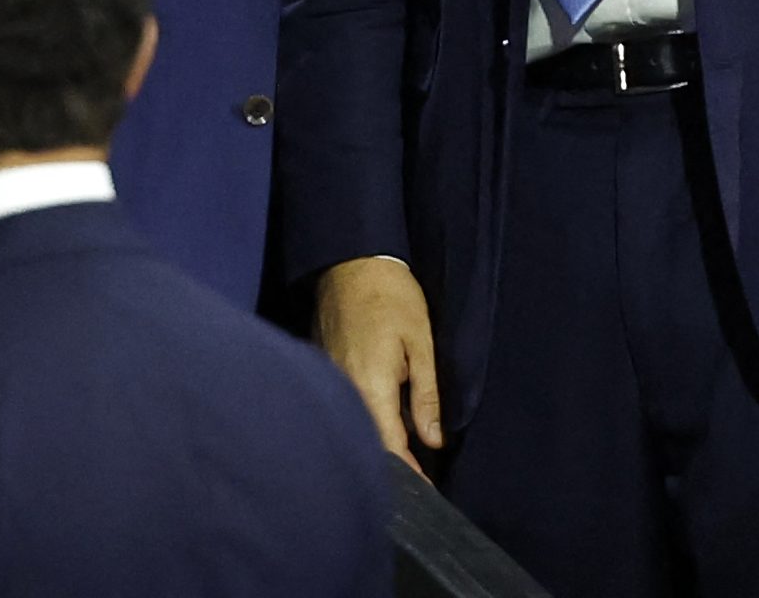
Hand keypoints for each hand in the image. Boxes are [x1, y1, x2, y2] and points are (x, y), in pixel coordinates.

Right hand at [315, 257, 441, 474]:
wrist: (351, 260)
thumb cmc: (392, 295)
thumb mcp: (421, 340)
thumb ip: (427, 393)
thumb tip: (434, 441)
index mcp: (371, 387)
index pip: (390, 448)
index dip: (409, 476)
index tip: (426, 498)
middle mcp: (345, 390)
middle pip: (368, 443)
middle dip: (393, 468)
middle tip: (418, 486)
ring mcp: (331, 379)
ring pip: (355, 426)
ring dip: (377, 446)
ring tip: (404, 465)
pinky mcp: (325, 367)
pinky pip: (345, 406)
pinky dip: (363, 423)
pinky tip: (380, 427)